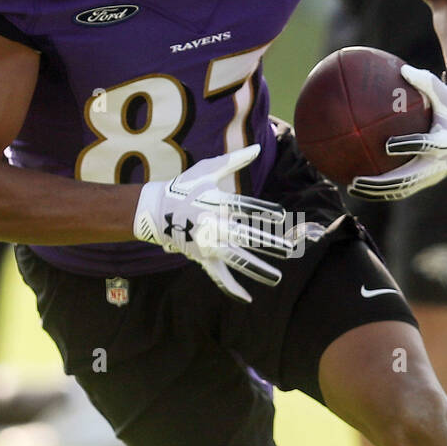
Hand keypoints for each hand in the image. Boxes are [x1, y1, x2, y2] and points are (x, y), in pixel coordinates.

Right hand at [133, 144, 295, 301]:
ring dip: (256, 269)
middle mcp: (214, 225)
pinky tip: (248, 298)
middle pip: (245, 236)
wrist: (155, 211)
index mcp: (216, 203)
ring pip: (236, 260)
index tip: (281, 216)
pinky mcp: (202, 258)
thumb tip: (259, 147)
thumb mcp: (207, 170)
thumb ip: (234, 161)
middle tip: (291, 250)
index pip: (244, 207)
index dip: (262, 210)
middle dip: (268, 243)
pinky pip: (218, 276)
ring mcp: (208, 245)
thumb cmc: (184, 187)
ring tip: (277, 279)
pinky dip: (231, 288)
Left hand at [348, 65, 446, 200]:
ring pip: (402, 189)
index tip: (388, 145)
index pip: (427, 146)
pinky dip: (381, 190)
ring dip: (377, 192)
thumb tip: (402, 69)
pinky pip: (401, 188)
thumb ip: (425, 82)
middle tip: (357, 180)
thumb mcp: (445, 93)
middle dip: (383, 184)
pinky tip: (359, 185)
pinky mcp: (426, 181)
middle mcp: (440, 164)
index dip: (409, 146)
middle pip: (409, 179)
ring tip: (352, 187)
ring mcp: (432, 176)